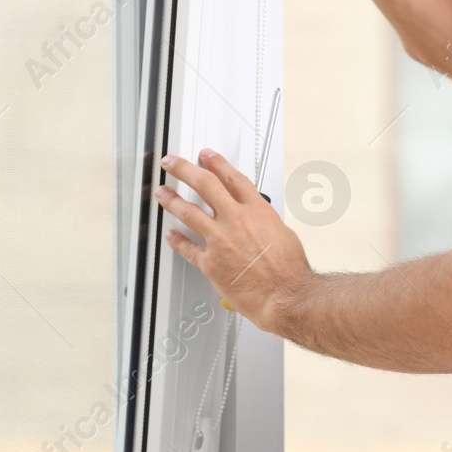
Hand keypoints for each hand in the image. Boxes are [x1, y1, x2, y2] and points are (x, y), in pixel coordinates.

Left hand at [155, 148, 313, 335]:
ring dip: (172, 200)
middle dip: (185, 169)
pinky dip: (176, 240)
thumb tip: (257, 220)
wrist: (286, 296)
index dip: (217, 163)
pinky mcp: (210, 263)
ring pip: (189, 212)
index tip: (206, 156)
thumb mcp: (283, 234)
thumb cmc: (289, 271)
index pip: (232, 178)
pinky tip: (170, 234)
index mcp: (257, 210)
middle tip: (172, 163)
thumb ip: (264, 222)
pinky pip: (187, 248)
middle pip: (205, 184)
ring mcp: (220, 240)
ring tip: (162, 192)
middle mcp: (236, 220)